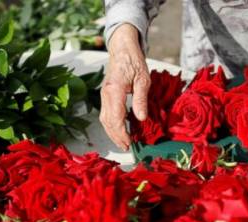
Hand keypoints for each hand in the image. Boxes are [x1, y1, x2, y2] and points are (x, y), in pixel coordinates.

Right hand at [100, 23, 149, 149]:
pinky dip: (111, 125)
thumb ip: (141, 99)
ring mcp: (103, 95)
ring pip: (104, 119)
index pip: (115, 118)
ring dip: (112, 133)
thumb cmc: (133, 61)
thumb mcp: (143, 79)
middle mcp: (106, 94)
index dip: (122, 133)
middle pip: (108, 122)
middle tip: (127, 147)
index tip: (129, 142)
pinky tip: (120, 130)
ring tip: (123, 142)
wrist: (122, 49)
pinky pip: (105, 114)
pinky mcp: (105, 96)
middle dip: (117, 137)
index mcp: (114, 90)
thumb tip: (141, 118)